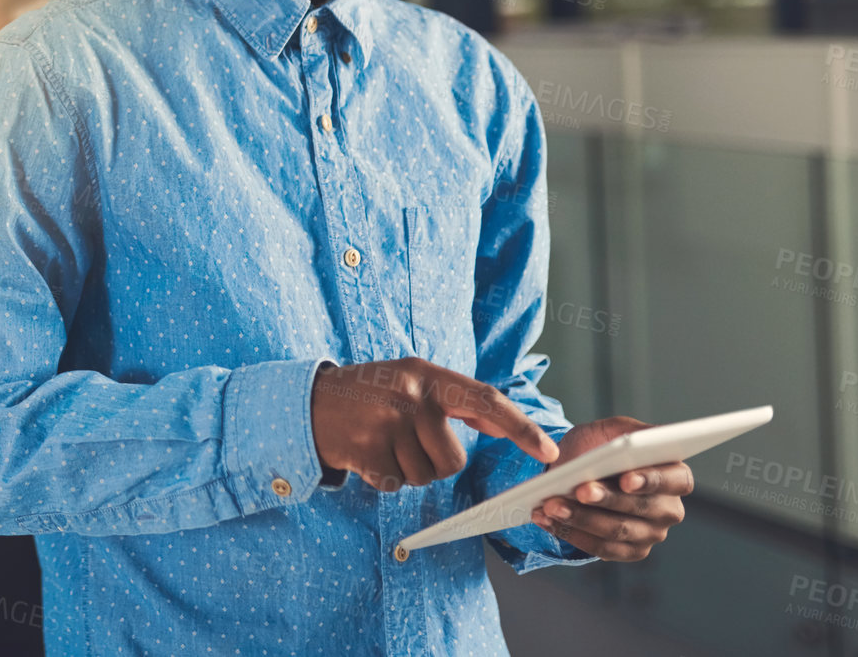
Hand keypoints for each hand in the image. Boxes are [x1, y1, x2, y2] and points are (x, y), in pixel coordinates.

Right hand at [310, 358, 558, 491]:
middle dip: (432, 461)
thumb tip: (502, 421)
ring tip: (381, 442)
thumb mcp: (410, 381)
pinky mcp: (367, 449)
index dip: (520, 428)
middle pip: (452, 458)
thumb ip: (454, 401)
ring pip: (425, 476)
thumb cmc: (369, 395)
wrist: (308, 403)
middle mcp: (410, 394)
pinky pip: (396, 484)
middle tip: (402, 439)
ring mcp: (387, 422)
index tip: (548, 452)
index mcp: (426, 374)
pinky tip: (365, 453)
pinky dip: (382, 477)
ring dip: (406, 469)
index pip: (485, 400)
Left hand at [530, 416, 690, 560]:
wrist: (577, 471)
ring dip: (582, 518)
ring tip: (552, 505)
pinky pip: (603, 548)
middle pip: (641, 508)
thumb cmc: (599, 448)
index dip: (652, 480)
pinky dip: (573, 534)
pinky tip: (550, 521)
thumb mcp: (612, 430)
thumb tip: (637, 441)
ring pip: (618, 531)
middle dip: (606, 499)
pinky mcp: (630, 551)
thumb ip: (628, 432)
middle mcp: (669, 508)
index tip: (625, 480)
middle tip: (578, 490)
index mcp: (675, 475)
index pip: (675, 480)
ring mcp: (652, 533)